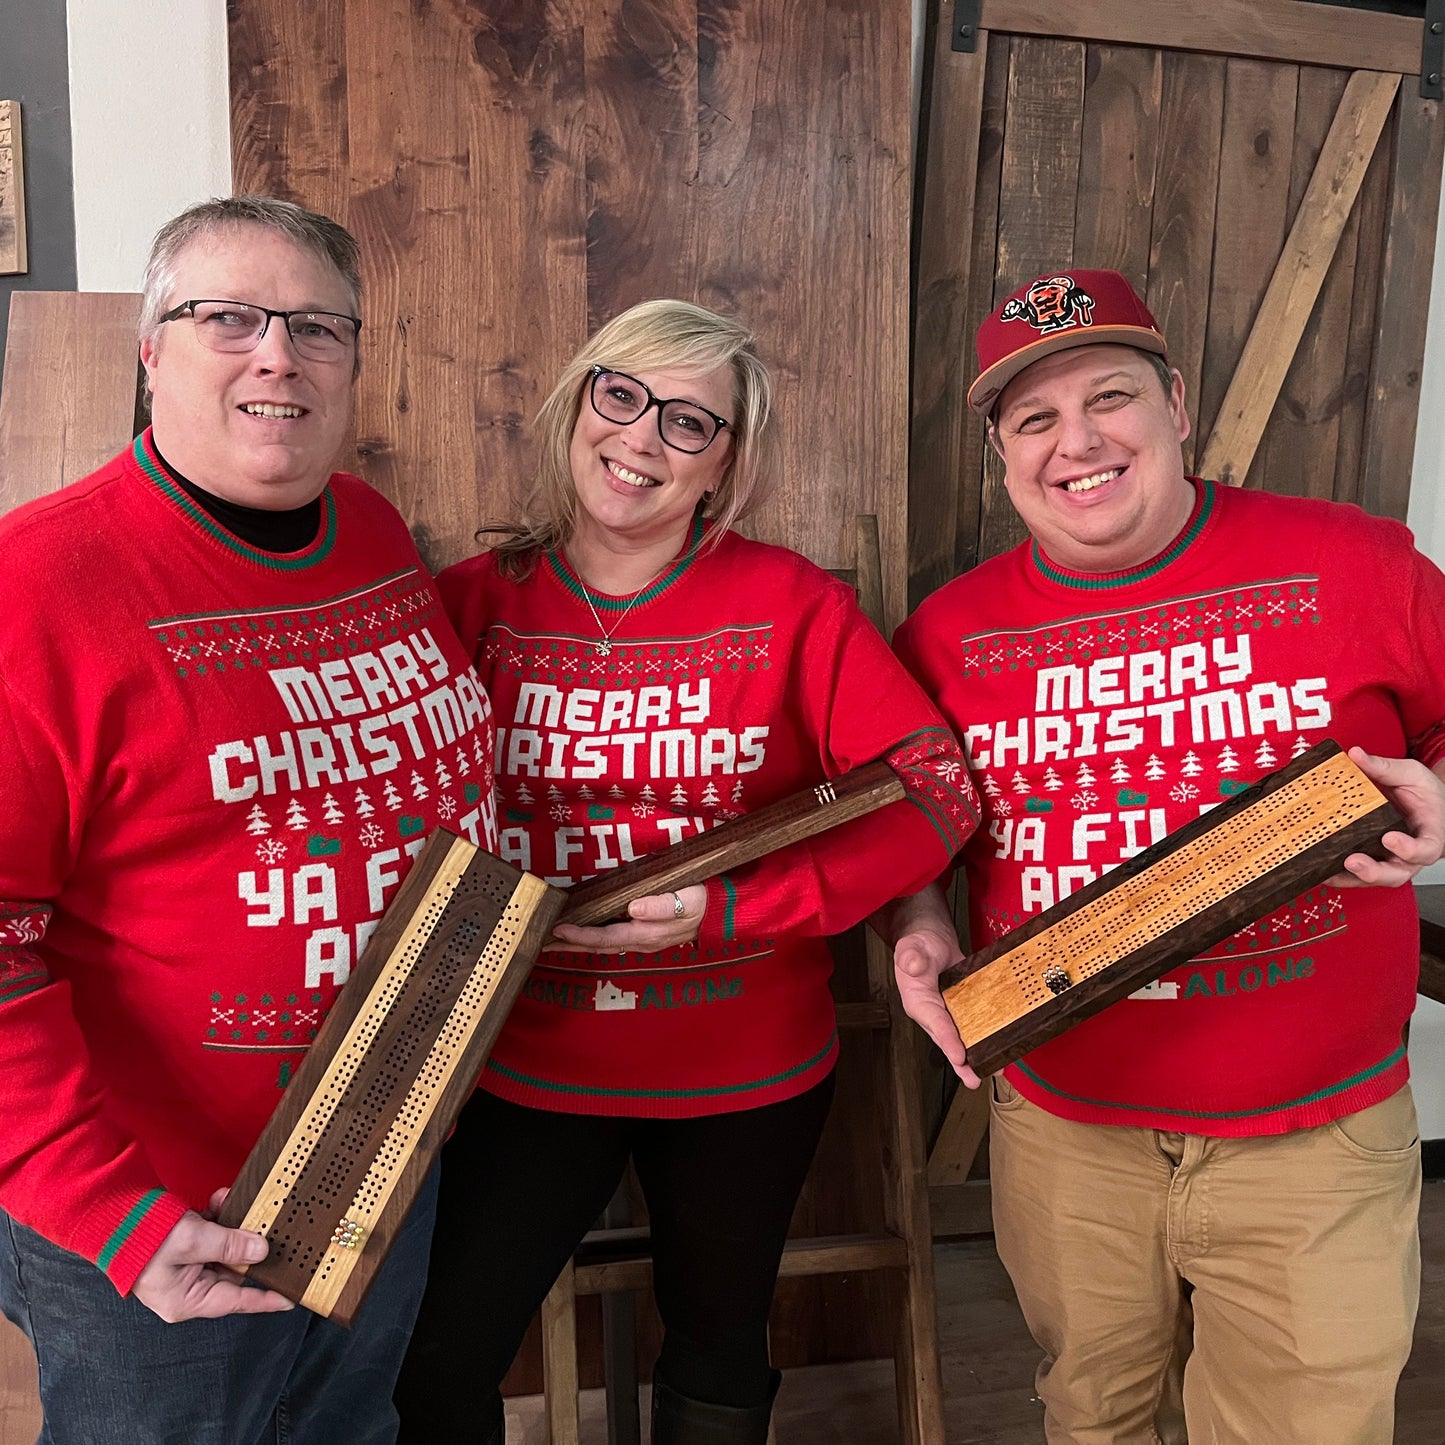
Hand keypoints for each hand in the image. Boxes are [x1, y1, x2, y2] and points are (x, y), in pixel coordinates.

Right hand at [131, 1203, 292, 1322]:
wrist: (110, 1214)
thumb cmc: (142, 1238)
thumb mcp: (193, 1241)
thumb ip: (230, 1244)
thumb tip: (261, 1249)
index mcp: (186, 1301)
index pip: (237, 1301)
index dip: (266, 1298)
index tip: (293, 1296)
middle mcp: (187, 1288)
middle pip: (234, 1271)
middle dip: (250, 1245)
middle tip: (270, 1228)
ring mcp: (184, 1268)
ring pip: (225, 1249)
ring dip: (233, 1225)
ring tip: (238, 1205)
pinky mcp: (182, 1248)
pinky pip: (211, 1235)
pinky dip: (218, 1217)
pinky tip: (220, 1199)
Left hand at [549, 884, 706, 953]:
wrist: (721, 913)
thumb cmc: (703, 903)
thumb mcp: (688, 901)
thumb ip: (661, 906)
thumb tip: (633, 909)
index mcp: (647, 933)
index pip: (606, 937)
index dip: (580, 935)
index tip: (557, 930)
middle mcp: (640, 940)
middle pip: (597, 946)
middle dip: (568, 945)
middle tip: (539, 943)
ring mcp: (642, 940)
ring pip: (602, 944)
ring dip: (577, 943)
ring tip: (553, 941)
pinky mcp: (644, 933)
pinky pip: (611, 938)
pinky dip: (592, 937)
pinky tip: (582, 934)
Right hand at [894, 926, 980, 1088]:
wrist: (930, 938)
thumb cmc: (919, 944)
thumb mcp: (912, 948)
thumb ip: (912, 957)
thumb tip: (913, 965)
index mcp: (918, 1001)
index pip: (934, 1022)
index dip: (947, 1040)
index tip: (958, 1056)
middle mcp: (933, 1012)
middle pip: (947, 1040)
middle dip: (961, 1062)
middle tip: (974, 1079)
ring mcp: (948, 1012)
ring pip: (962, 1037)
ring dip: (976, 1055)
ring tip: (994, 1069)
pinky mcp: (962, 1007)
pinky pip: (974, 1023)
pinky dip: (986, 1034)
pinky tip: (1000, 1044)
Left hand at [1329, 748, 1444, 888]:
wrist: (1424, 805)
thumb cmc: (1425, 795)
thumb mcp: (1412, 775)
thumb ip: (1386, 768)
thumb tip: (1356, 755)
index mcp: (1429, 836)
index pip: (1425, 849)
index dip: (1409, 849)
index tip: (1390, 838)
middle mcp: (1410, 856)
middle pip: (1396, 874)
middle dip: (1373, 871)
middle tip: (1353, 861)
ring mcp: (1390, 861)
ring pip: (1374, 879)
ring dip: (1350, 878)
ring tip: (1327, 871)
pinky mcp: (1372, 860)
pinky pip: (1356, 875)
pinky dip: (1339, 875)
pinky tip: (1320, 869)